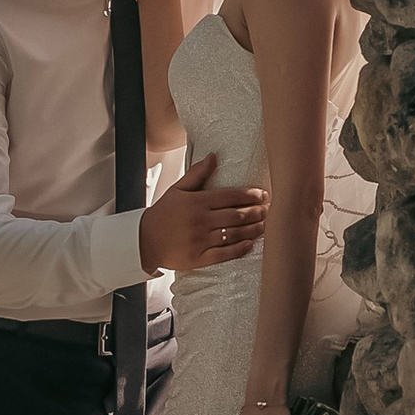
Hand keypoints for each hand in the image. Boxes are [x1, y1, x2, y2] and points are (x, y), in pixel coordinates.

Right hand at [139, 152, 267, 274]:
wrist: (144, 240)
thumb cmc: (163, 213)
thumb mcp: (178, 190)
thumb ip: (197, 173)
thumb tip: (214, 156)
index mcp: (197, 202)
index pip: (230, 196)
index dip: (250, 195)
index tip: (263, 195)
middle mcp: (201, 220)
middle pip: (236, 215)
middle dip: (257, 212)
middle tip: (269, 210)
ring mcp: (200, 240)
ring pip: (234, 234)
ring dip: (253, 229)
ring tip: (265, 225)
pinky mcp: (199, 257)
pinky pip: (224, 254)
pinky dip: (239, 249)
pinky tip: (250, 244)